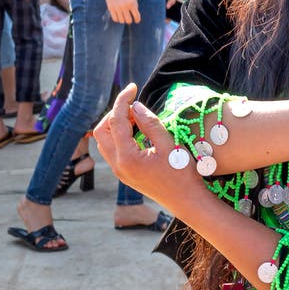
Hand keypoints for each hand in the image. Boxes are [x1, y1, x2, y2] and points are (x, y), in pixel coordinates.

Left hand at [94, 84, 206, 204]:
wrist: (187, 201)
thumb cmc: (183, 174)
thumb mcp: (169, 145)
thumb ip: (150, 123)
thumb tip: (135, 106)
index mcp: (127, 157)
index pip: (116, 120)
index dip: (122, 100)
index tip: (133, 87)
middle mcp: (117, 165)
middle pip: (101, 131)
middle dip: (114, 113)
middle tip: (134, 106)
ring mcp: (119, 171)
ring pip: (105, 141)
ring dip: (116, 125)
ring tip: (137, 117)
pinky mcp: (125, 174)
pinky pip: (113, 150)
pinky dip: (120, 136)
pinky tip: (139, 132)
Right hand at [103, 0, 141, 23]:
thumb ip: (135, 5)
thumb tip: (135, 15)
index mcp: (132, 3)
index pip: (136, 16)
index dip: (137, 20)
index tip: (136, 21)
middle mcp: (124, 6)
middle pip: (128, 20)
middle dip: (130, 21)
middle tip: (129, 19)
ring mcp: (117, 7)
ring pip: (121, 21)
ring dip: (123, 20)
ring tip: (124, 17)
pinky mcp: (110, 8)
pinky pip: (115, 19)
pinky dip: (117, 19)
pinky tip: (118, 16)